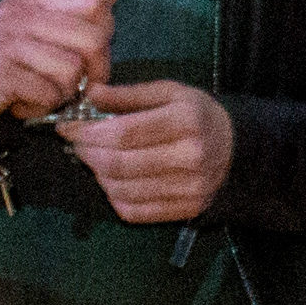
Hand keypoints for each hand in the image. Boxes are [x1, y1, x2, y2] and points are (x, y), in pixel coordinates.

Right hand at [0, 0, 113, 136]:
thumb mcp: (31, 28)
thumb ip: (71, 10)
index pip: (94, 2)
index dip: (106, 31)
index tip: (92, 51)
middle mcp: (15, 16)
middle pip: (93, 38)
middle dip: (95, 70)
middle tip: (75, 83)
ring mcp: (3, 44)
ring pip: (73, 70)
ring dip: (63, 92)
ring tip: (40, 92)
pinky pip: (48, 94)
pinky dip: (42, 107)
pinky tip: (22, 103)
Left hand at [67, 80, 232, 221]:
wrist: (237, 148)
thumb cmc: (196, 115)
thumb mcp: (170, 93)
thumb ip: (129, 94)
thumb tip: (90, 94)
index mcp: (186, 121)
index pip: (123, 133)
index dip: (87, 132)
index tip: (68, 127)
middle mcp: (191, 157)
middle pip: (118, 163)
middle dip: (87, 154)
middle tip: (79, 144)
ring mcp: (190, 187)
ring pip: (121, 190)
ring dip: (98, 176)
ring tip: (97, 161)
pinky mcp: (187, 209)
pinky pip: (134, 212)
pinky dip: (114, 197)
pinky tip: (115, 181)